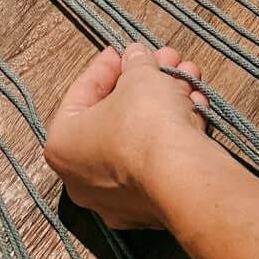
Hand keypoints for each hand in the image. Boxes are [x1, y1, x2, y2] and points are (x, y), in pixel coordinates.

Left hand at [44, 43, 216, 228]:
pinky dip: (175, 133)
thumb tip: (137, 57)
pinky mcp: (151, 208)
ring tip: (188, 78)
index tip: (126, 51)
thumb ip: (136, 63)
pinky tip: (196, 107)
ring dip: (166, 103)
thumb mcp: (139, 77)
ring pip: (141, 139)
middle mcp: (83, 177)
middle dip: (144, 84)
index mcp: (62, 146)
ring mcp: (117, 197)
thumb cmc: (145, 124)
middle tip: (164, 62)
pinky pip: (159, 161)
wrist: (183, 177)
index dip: (107, 66)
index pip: (81, 94)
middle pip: (116, 116)